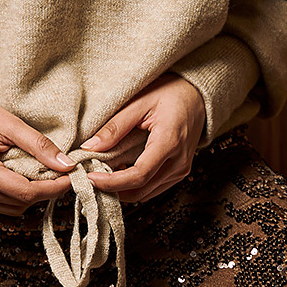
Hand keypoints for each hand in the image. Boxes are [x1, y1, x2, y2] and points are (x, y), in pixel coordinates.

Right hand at [0, 95, 75, 215]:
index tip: (72, 177)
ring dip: (31, 194)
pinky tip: (22, 177)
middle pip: (20, 203)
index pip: (25, 192)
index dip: (53, 187)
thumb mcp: (11, 124)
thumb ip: (39, 146)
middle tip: (61, 173)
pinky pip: (0, 205)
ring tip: (42, 173)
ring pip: (12, 208)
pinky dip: (16, 195)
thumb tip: (67, 165)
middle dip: (45, 190)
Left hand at [81, 74, 205, 203]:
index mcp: (169, 143)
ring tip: (102, 175)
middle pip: (141, 190)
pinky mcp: (179, 172)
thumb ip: (115, 127)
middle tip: (90, 178)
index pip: (139, 175)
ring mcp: (181, 169)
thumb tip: (90, 147)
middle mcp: (179, 162)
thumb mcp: (140, 102)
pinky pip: (154, 188)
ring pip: (146, 193)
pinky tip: (121, 174)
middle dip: (114, 189)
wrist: (197, 95)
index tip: (91, 178)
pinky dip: (135, 186)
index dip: (112, 182)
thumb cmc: (171, 93)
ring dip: (123, 190)